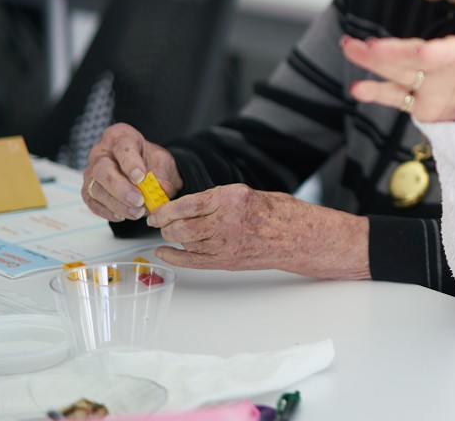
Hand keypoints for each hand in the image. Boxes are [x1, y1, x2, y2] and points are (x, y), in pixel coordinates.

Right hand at [82, 123, 181, 221]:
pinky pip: (93, 203)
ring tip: (137, 212)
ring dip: (117, 204)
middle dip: (121, 188)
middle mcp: (100, 153)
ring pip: (96, 189)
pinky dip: (108, 212)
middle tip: (139, 200)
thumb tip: (162, 189)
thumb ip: (162, 174)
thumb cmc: (150, 161)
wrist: (143, 171)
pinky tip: (123, 216)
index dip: (131, 163)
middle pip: (103, 170)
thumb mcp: (162, 162)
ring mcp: (91, 173)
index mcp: (120, 137)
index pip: (122, 147)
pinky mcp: (88, 190)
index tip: (141, 178)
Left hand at [148, 185, 369, 277]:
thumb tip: (189, 205)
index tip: (156, 210)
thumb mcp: (247, 193)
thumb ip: (217, 199)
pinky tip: (163, 252)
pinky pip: (191, 260)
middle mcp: (225, 221)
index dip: (164, 209)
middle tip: (159, 221)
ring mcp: (224, 243)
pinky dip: (173, 256)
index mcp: (231, 198)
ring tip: (169, 232)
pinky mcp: (225, 261)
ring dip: (171, 237)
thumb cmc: (278, 213)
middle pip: (179, 225)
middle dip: (164, 223)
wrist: (298, 236)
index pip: (185, 204)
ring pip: (183, 241)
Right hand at [341, 35, 454, 121]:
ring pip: (397, 69)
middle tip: (367, 45)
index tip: (423, 53)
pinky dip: (376, 92)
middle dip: (392, 50)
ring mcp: (428, 82)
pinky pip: (395, 95)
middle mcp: (443, 64)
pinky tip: (356, 90)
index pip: (450, 53)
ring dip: (373, 60)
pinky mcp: (420, 101)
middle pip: (414, 55)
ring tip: (349, 48)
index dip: (437, 53)